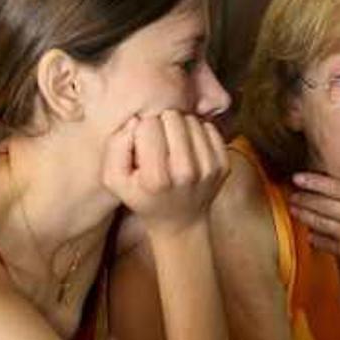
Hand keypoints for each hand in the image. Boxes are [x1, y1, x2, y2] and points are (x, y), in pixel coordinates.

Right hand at [102, 110, 229, 236]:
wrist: (179, 222)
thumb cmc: (143, 197)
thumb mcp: (115, 180)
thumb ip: (115, 147)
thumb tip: (135, 120)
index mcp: (156, 178)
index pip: (148, 124)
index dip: (141, 130)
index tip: (141, 145)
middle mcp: (186, 172)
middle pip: (172, 117)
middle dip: (162, 124)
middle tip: (158, 143)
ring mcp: (208, 168)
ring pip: (191, 119)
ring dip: (180, 128)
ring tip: (173, 147)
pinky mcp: (223, 164)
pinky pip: (209, 127)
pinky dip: (197, 133)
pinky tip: (188, 149)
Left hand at [289, 174, 339, 291]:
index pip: (338, 188)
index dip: (316, 181)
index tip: (300, 177)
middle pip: (323, 204)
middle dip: (304, 197)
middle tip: (292, 192)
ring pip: (320, 222)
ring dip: (304, 214)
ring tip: (293, 208)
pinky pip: (325, 243)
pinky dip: (314, 237)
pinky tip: (308, 233)